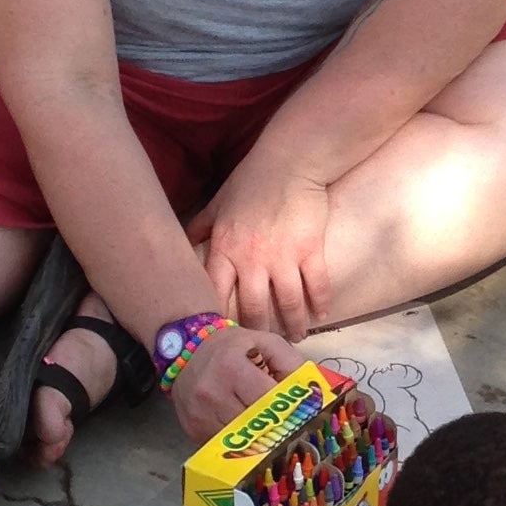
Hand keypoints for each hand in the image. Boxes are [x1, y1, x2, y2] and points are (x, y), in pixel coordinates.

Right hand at [169, 319, 305, 443]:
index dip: (287, 409)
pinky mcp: (193, 429)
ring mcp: (199, 415)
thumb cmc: (235, 347)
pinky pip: (224, 446)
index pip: (268, 400)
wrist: (189, 350)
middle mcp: (211, 393)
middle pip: (255, 425)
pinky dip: (238, 443)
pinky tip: (246, 431)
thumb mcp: (268, 343)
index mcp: (231, 366)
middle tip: (291, 427)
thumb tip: (313, 396)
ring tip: (269, 429)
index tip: (302, 414)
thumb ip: (293, 365)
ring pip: (240, 441)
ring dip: (258, 438)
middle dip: (275, 427)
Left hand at [188, 153, 333, 337]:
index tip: (221, 334)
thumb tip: (183, 244)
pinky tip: (322, 315)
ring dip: (294, 325)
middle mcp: (252, 259)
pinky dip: (320, 303)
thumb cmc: (251, 181)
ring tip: (297, 337)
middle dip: (258, 331)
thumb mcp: (219, 203)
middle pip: (253, 308)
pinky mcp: (310, 250)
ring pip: (288, 304)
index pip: (215, 294)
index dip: (218, 318)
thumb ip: (202, 227)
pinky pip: (317, 285)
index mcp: (225, 249)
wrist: (290, 161)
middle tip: (263, 344)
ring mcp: (283, 257)